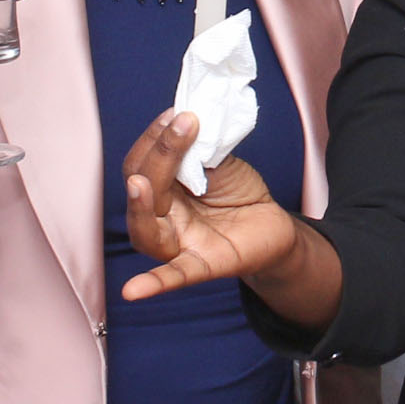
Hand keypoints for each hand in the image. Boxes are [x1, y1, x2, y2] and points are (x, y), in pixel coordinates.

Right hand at [119, 112, 303, 301]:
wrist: (272, 223)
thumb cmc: (236, 193)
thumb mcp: (218, 164)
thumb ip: (199, 151)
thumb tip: (185, 120)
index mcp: (160, 190)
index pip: (143, 163)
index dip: (156, 138)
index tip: (177, 111)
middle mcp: (161, 217)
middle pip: (144, 190)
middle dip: (159, 156)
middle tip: (182, 124)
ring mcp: (179, 243)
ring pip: (146, 230)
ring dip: (140, 206)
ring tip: (141, 183)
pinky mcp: (203, 264)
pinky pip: (176, 276)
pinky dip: (154, 284)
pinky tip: (133, 292)